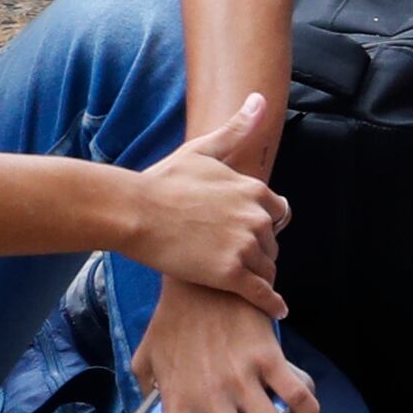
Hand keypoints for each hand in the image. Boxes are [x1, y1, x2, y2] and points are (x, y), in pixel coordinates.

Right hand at [116, 92, 289, 315]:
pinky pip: (262, 294)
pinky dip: (271, 304)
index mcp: (254, 190)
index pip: (278, 213)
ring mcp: (245, 246)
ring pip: (268, 269)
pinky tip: (277, 313)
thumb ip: (236, 129)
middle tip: (242, 262)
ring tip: (252, 287)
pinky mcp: (231, 274)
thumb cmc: (162, 181)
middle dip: (261, 252)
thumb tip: (259, 99)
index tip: (254, 234)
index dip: (266, 225)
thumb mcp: (203, 150)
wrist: (134, 211)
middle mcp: (257, 217)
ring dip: (261, 277)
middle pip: (273, 243)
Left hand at [133, 285, 318, 412]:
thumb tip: (148, 405)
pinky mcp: (268, 357)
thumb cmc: (173, 319)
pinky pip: (296, 393)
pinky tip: (307, 411)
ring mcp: (242, 378)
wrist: (202, 280)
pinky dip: (307, 408)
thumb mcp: (148, 356)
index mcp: (178, 400)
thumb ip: (149, 386)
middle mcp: (211, 396)